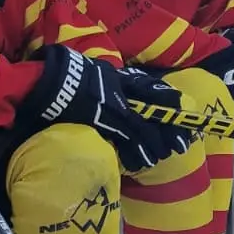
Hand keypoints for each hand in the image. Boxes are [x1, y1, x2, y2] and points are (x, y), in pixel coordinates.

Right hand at [23, 46, 189, 171]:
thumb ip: (118, 79)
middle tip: (180, 145)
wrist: (51, 82)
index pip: (153, 91)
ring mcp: (111, 114)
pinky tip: (140, 164)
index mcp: (122, 80)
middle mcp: (122, 98)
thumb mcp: (102, 70)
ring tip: (159, 158)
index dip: (168, 101)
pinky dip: (133, 154)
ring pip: (139, 133)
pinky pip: (121, 143)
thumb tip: (131, 86)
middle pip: (151, 117)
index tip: (182, 108)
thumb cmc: (73, 72)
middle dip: (167, 132)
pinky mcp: (100, 128)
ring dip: (152, 147)